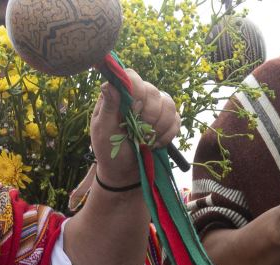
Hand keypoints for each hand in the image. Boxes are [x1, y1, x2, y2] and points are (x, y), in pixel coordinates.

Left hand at [92, 68, 181, 189]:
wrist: (124, 172)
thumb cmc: (108, 150)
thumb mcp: (103, 129)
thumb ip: (108, 107)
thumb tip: (109, 84)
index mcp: (119, 95)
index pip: (132, 77)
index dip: (137, 90)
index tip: (133, 109)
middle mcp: (138, 97)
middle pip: (153, 92)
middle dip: (149, 115)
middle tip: (138, 132)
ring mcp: (154, 109)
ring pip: (169, 104)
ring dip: (159, 126)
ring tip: (146, 140)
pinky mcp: (167, 122)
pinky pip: (177, 120)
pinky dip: (168, 134)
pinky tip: (155, 144)